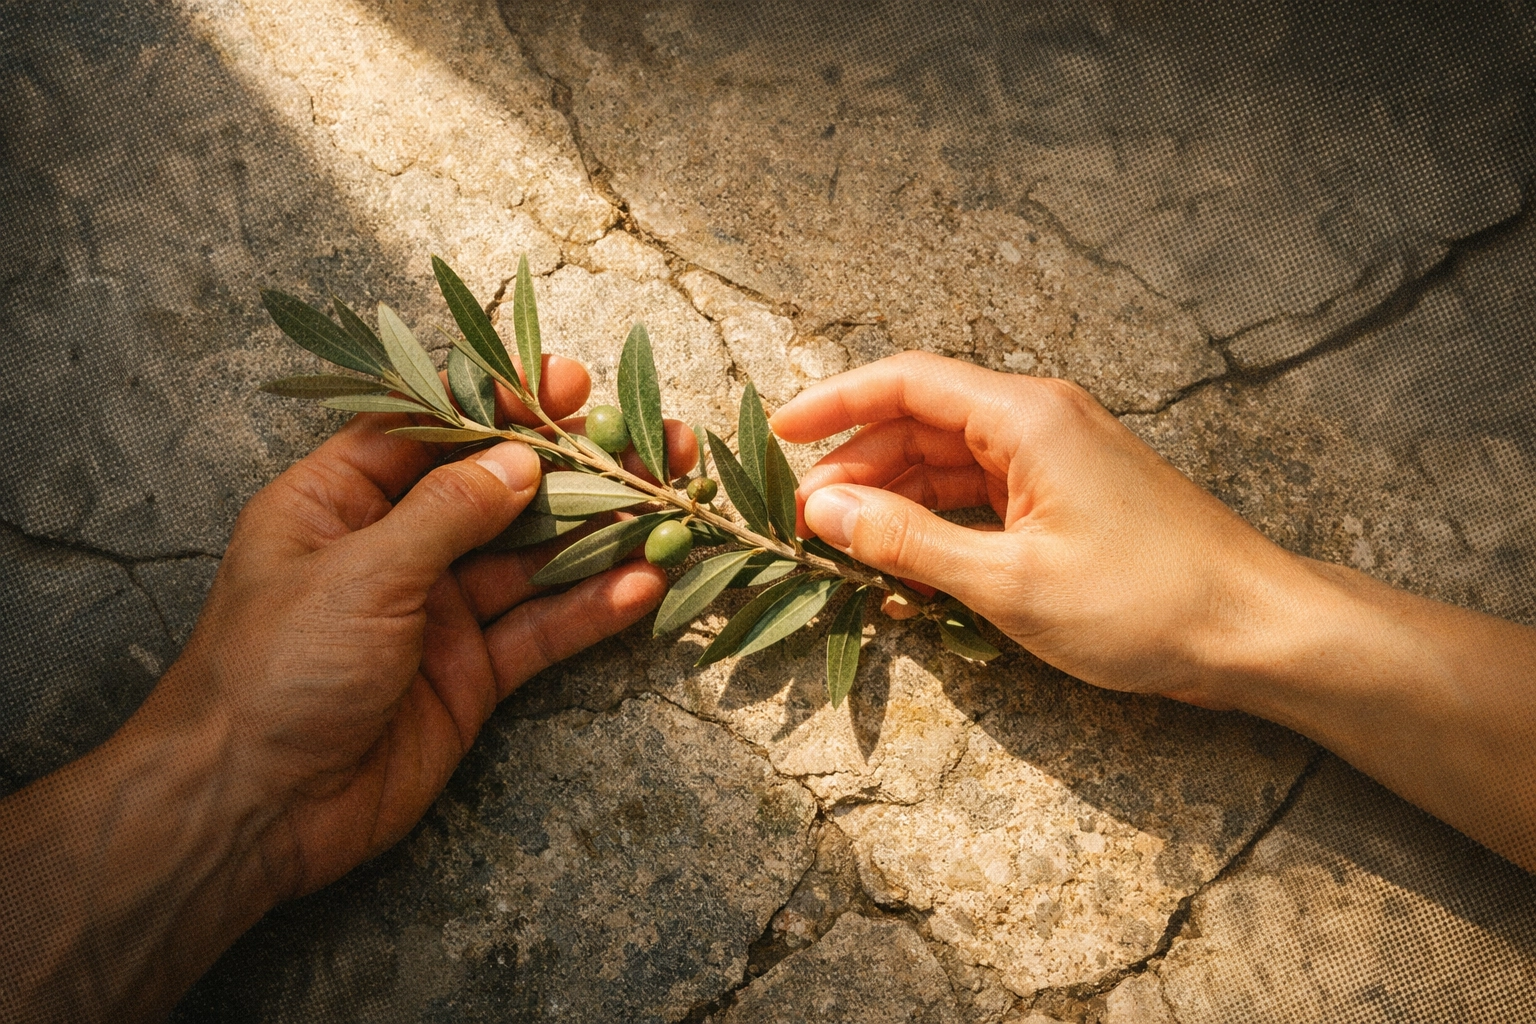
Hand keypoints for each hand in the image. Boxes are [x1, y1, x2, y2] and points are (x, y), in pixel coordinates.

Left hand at [181, 355, 695, 899]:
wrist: (252, 810)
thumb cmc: (275, 671)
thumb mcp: (360, 572)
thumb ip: (447, 512)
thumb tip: (520, 457)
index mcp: (340, 501)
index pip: (430, 431)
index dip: (498, 404)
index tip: (567, 385)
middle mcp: (394, 548)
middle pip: (497, 491)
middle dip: (571, 468)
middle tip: (648, 443)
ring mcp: (437, 612)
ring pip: (531, 560)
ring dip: (599, 536)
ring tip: (669, 508)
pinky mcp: (470, 674)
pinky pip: (540, 630)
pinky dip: (590, 609)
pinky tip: (643, 586)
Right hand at [772, 351, 1300, 703]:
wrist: (1256, 630)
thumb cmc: (1144, 602)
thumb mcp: (1010, 581)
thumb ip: (909, 542)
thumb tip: (824, 510)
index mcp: (1025, 418)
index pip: (906, 381)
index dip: (835, 402)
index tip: (779, 436)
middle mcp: (1039, 421)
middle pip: (921, 422)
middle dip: (858, 466)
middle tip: (805, 520)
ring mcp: (1057, 459)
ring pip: (949, 461)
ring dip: (895, 499)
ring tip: (845, 547)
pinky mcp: (1070, 496)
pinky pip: (983, 494)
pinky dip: (940, 523)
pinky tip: (910, 566)